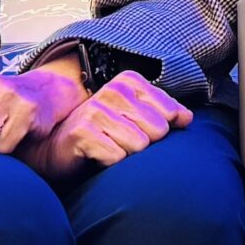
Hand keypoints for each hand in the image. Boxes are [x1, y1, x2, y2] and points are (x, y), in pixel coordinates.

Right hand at [23, 72, 193, 179]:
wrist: (57, 149)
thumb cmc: (102, 133)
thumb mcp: (136, 117)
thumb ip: (166, 113)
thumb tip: (188, 118)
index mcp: (130, 81)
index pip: (170, 113)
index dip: (160, 129)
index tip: (137, 129)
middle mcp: (113, 90)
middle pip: (158, 130)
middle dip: (144, 142)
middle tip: (120, 140)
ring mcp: (96, 110)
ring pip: (139, 145)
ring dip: (126, 154)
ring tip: (109, 147)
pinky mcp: (82, 133)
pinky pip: (118, 157)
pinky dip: (110, 163)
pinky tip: (97, 156)